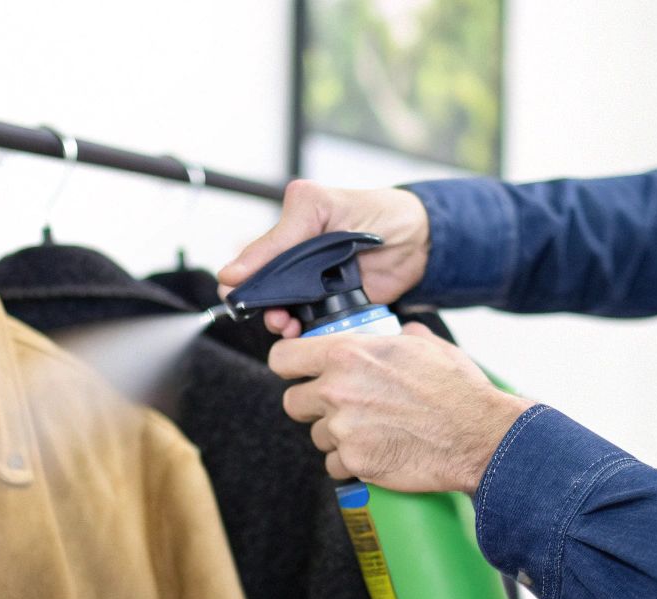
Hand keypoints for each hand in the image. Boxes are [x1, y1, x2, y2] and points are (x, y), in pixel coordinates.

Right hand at [219, 181, 430, 338]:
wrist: (422, 242)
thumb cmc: (380, 213)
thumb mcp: (322, 210)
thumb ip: (281, 238)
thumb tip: (234, 267)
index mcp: (293, 227)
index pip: (256, 257)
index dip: (243, 278)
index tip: (235, 294)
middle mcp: (300, 257)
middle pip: (265, 287)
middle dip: (260, 304)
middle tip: (267, 313)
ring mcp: (316, 283)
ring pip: (283, 308)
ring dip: (278, 319)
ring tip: (284, 324)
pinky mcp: (333, 306)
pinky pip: (309, 323)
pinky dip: (302, 330)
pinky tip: (300, 331)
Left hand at [270, 322, 535, 492]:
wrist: (478, 434)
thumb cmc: (457, 389)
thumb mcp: (425, 346)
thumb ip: (398, 337)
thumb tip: (398, 333)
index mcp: (346, 354)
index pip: (282, 359)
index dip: (289, 366)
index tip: (299, 373)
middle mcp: (336, 390)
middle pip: (293, 403)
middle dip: (312, 406)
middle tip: (340, 407)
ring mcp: (343, 430)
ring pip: (317, 436)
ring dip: (336, 436)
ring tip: (371, 431)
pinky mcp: (355, 462)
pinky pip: (335, 465)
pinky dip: (351, 462)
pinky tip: (376, 452)